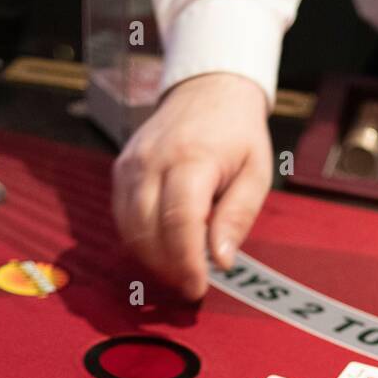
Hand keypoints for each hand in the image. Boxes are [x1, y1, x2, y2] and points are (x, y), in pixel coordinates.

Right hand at [112, 73, 272, 300]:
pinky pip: (122, 217)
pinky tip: (163, 249)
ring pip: (129, 229)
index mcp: (192, 158)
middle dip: (168, 267)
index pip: (180, 221)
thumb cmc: (236, 134)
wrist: (207, 89)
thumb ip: (238, 216)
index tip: (198, 288)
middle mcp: (152, 160)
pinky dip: (139, 241)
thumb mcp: (256, 172)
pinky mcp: (120, 170)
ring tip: (179, 270)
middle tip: (191, 284)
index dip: (186, 262)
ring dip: (152, 259)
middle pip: (147, 230)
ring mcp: (131, 164)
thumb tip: (222, 260)